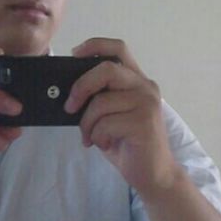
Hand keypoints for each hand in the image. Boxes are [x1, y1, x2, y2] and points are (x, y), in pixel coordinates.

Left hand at [64, 38, 178, 201]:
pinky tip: (105, 145)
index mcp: (136, 80)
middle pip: (105, 69)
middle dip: (81, 87)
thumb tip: (66, 90)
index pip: (118, 48)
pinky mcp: (144, 122)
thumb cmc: (126, 143)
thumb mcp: (110, 114)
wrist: (153, 175)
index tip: (74, 54)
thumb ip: (98, 96)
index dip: (94, 45)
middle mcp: (145, 86)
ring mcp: (147, 103)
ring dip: (87, 124)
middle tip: (70, 107)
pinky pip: (105, 124)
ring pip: (100, 102)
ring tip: (91, 137)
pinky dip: (97, 137)